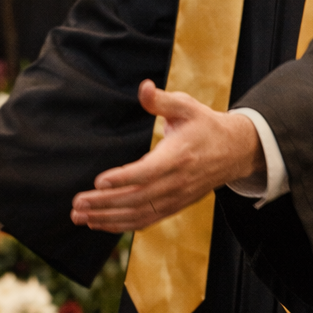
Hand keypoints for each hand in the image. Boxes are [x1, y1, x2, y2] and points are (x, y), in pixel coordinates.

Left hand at [70, 80, 263, 231]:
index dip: (123, 178)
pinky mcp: (174, 206)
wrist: (235, 151)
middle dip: (105, 203)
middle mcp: (176, 182)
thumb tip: (144, 87)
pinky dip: (121, 225)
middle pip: (137, 198)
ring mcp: (176, 198)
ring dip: (107, 218)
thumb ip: (162, 100)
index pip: (148, 172)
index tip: (98, 181)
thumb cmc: (205, 125)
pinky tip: (98, 223)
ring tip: (79, 216)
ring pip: (139, 214)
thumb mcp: (187, 106)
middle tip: (77, 203)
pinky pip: (145, 220)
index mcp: (178, 157)